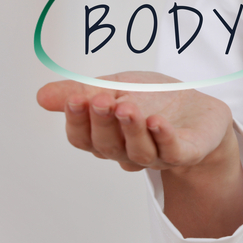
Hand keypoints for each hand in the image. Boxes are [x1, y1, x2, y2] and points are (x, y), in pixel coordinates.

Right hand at [36, 72, 233, 173]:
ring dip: (131, 129)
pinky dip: (163, 136)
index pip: (83, 138)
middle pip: (108, 145)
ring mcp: (157, 156)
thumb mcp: (117, 86)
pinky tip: (157, 121)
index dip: (77, 121)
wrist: (200, 109)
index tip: (76, 98)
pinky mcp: (186, 153)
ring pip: (138, 151)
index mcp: (107, 137)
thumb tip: (42, 96)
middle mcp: (128, 151)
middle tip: (100, 100)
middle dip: (102, 122)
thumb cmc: (155, 98)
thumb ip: (84, 91)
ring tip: (127, 107)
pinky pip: (171, 151)